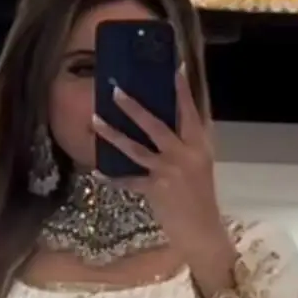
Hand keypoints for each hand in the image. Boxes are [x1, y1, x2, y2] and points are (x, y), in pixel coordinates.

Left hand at [93, 68, 236, 297]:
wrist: (202, 230)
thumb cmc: (200, 197)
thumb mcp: (200, 164)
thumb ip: (188, 143)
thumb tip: (170, 123)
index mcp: (198, 144)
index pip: (189, 111)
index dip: (181, 90)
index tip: (175, 67)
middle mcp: (184, 154)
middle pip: (156, 124)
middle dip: (134, 107)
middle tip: (115, 90)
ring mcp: (168, 172)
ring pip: (135, 149)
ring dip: (113, 134)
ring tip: (95, 121)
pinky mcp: (155, 191)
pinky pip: (128, 181)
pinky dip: (112, 178)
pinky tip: (97, 172)